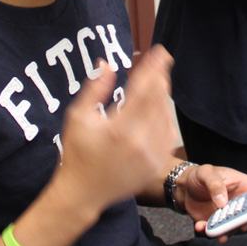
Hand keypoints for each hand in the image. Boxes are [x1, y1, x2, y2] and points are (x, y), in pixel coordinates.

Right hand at [54, 45, 177, 215]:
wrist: (83, 193)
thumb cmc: (77, 152)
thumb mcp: (78, 117)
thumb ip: (94, 89)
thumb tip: (106, 64)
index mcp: (119, 130)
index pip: (143, 91)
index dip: (152, 69)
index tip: (159, 52)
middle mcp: (140, 143)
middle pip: (158, 101)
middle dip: (160, 77)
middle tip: (161, 60)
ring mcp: (151, 156)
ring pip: (166, 116)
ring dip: (164, 95)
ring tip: (160, 79)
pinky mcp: (156, 165)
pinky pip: (169, 134)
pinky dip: (167, 116)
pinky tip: (161, 105)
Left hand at [177, 165, 246, 240]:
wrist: (185, 188)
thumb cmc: (200, 176)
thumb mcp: (206, 173)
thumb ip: (214, 184)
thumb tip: (223, 202)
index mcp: (243, 185)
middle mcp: (240, 201)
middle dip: (243, 222)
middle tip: (235, 226)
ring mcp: (230, 214)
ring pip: (234, 226)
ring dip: (227, 232)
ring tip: (218, 234)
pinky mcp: (218, 224)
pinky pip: (217, 231)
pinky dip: (209, 232)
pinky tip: (200, 227)